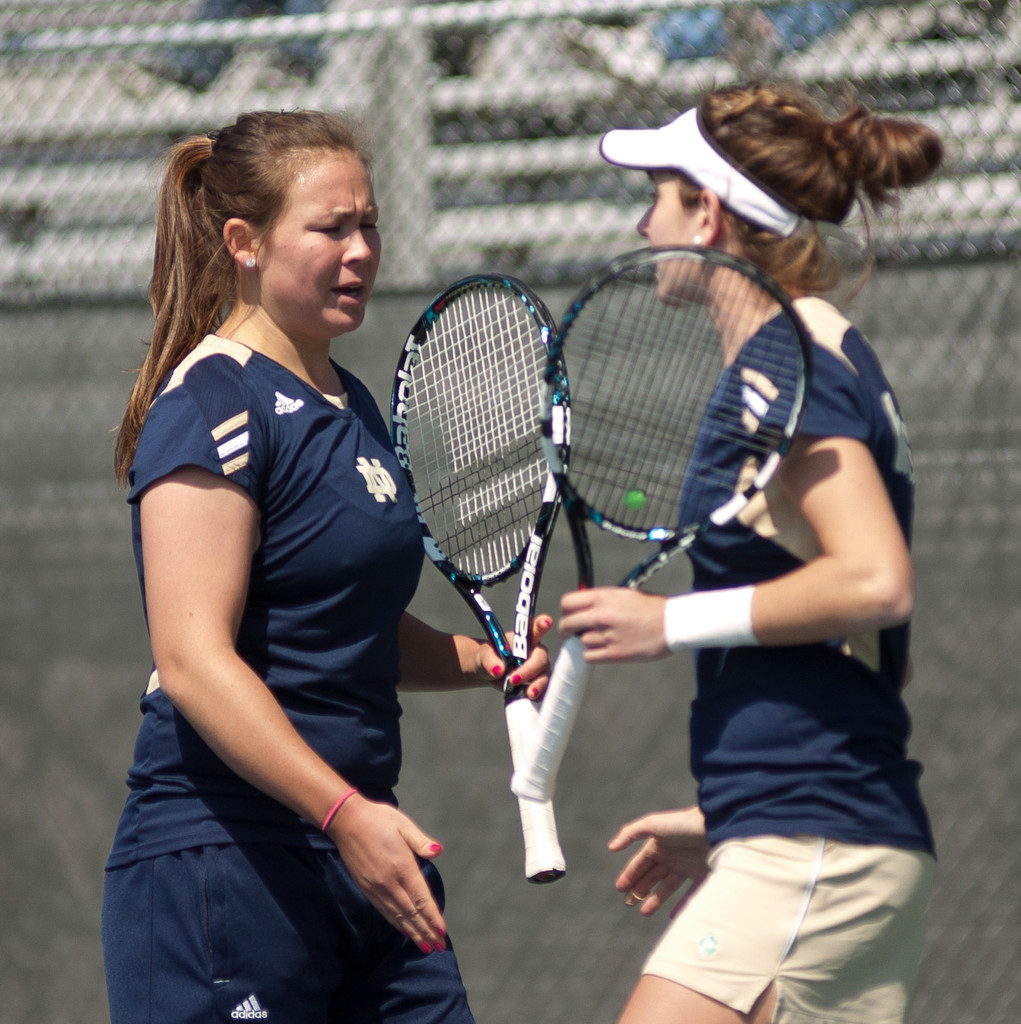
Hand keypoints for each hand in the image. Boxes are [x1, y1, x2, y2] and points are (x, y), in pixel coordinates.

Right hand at [325, 793, 448, 951]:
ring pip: (397, 916)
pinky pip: (384, 911)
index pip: (421, 899)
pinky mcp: (366, 888)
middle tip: (438, 946)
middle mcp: (390, 882)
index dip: (433, 917)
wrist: (347, 821)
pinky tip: (403, 930)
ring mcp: (376, 888)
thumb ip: (421, 842)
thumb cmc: (379, 819)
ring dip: (412, 932)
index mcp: (402, 867)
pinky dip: (396, 923)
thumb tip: (439, 852)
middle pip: (411, 912)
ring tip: (424, 945)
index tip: (442, 932)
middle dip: (425, 931)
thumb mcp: (403, 825)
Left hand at [476, 614, 553, 699]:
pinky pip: (544, 688)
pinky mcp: (538, 682)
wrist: (490, 672)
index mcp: (524, 638)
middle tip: (513, 679)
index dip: (542, 624)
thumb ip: (490, 660)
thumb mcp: (484, 655)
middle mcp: (535, 651)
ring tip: (529, 693)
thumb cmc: (489, 657)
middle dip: (530, 669)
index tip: (546, 622)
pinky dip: (540, 694)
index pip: (535, 628)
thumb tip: (498, 670)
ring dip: (538, 684)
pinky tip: (534, 698)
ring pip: (545, 675)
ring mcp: (539, 667)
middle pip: (540, 658)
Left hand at [559, 588, 669, 662]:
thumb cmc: (651, 608)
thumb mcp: (623, 594)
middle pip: (567, 624)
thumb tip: (582, 608)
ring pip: (579, 641)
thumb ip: (600, 600)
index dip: (565, 610)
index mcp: (602, 597)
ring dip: (584, 641)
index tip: (569, 615)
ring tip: (599, 638)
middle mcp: (601, 615)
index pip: (567, 603)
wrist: (672, 624)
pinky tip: (601, 649)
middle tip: (571, 632)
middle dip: (567, 629)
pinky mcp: (614, 653)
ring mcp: (607, 636)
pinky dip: (591, 654)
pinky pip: (588, 656)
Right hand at [609, 805, 709, 917]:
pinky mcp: (703, 877)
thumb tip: (611, 847)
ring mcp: (687, 867)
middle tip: (627, 903)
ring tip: (643, 912)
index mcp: (659, 845)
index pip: (640, 863)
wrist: (715, 828)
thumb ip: (630, 833)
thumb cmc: (682, 824)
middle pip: (652, 876)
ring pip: (668, 887)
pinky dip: (681, 906)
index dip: (629, 875)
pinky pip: (690, 896)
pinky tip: (671, 916)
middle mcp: (672, 857)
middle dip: (639, 889)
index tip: (619, 889)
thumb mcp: (652, 825)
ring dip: (655, 899)